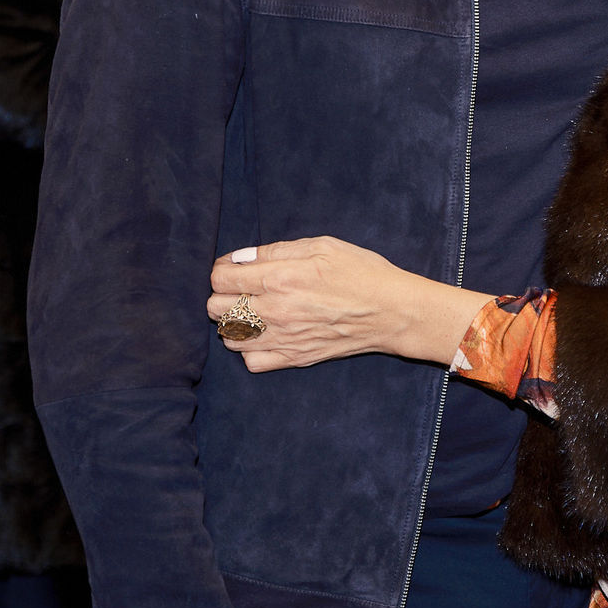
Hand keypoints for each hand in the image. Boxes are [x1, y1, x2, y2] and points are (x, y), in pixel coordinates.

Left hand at [208, 236, 488, 372]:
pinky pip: (251, 362)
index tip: (235, 269)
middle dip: (223, 296)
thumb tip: (242, 258)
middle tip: (244, 290)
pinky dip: (251, 350)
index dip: (222, 270)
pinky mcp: (294, 358)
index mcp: (281, 278)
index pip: (220, 278)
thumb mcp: (323, 246)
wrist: (392, 312)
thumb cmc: (362, 273)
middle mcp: (275, 310)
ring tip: (254, 313)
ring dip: (234, 323)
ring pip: (229, 337)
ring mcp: (283, 338)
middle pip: (216, 309)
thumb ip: (278, 251)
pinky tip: (265, 336)